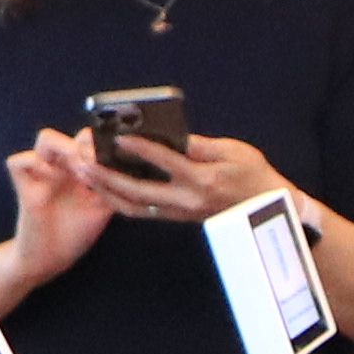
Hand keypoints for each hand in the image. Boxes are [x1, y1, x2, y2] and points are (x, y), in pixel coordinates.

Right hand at [1, 130, 123, 286]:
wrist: (50, 259)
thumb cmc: (76, 233)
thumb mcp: (104, 208)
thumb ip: (114, 188)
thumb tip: (137, 170)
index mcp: (82, 169)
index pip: (91, 139)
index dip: (102, 142)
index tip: (114, 159)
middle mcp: (63, 166)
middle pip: (73, 132)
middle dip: (88, 144)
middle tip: (97, 165)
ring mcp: (43, 173)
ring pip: (46, 137)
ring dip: (65, 148)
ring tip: (78, 170)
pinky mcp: (23, 185)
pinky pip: (18, 161)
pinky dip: (33, 163)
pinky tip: (50, 179)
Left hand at [103, 127, 285, 223]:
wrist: (268, 209)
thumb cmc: (254, 176)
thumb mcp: (233, 151)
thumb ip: (199, 145)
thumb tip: (172, 137)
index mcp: (202, 181)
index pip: (165, 162)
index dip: (140, 148)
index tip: (119, 136)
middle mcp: (187, 201)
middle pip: (138, 192)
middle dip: (107, 177)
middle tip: (85, 163)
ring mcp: (180, 212)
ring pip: (134, 207)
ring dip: (107, 191)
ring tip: (87, 174)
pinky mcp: (176, 216)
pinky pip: (141, 211)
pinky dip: (119, 199)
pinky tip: (104, 186)